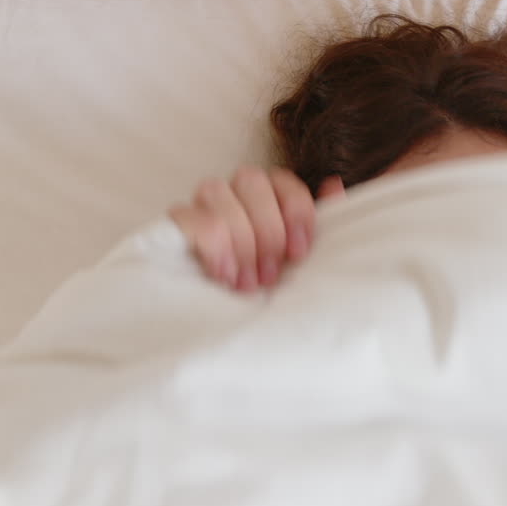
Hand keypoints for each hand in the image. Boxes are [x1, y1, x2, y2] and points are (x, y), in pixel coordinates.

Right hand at [168, 167, 344, 291]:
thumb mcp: (302, 262)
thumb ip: (322, 224)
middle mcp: (233, 192)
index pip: (282, 178)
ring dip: (239, 242)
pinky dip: (212, 247)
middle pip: (250, 179)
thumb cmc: (270, 288)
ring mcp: (201, 205)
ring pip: (216, 191)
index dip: (295, 211)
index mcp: (267, 195)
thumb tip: (332, 184)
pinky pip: (187, 217)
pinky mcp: (174, 226)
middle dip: (267, 230)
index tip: (299, 252)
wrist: (226, 327)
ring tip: (247, 284)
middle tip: (271, 275)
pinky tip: (223, 275)